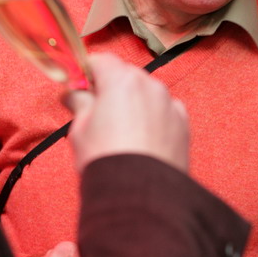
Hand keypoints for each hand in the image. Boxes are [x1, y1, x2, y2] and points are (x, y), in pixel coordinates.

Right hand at [65, 53, 188, 172]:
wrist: (139, 196)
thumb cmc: (105, 159)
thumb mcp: (80, 129)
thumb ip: (79, 103)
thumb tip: (74, 92)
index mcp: (122, 81)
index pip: (102, 60)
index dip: (87, 71)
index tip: (78, 86)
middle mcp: (151, 86)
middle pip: (127, 75)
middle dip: (112, 87)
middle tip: (98, 112)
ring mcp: (170, 104)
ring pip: (148, 93)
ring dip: (135, 103)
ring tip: (122, 132)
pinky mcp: (184, 125)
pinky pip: (165, 112)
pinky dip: (154, 118)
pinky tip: (143, 140)